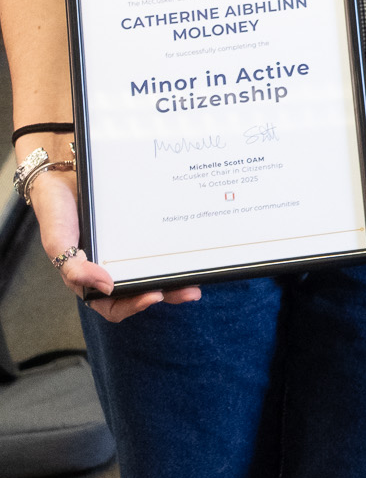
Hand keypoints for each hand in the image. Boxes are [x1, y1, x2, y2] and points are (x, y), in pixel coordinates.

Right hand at [31, 168, 200, 321]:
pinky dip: (173, 245)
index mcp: (92, 276)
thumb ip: (75, 269)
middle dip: (168, 292)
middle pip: (142, 287)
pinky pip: (158, 238)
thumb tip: (107, 287)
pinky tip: (187, 241)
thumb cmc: (56, 211)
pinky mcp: (140, 225)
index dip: (134, 305)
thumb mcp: (58, 242)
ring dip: (176, 273)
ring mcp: (128, 245)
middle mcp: (112, 264)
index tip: (154, 295)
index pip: (114, 303)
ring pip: (155, 266)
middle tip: (190, 291)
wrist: (62, 172)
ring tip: (196, 275)